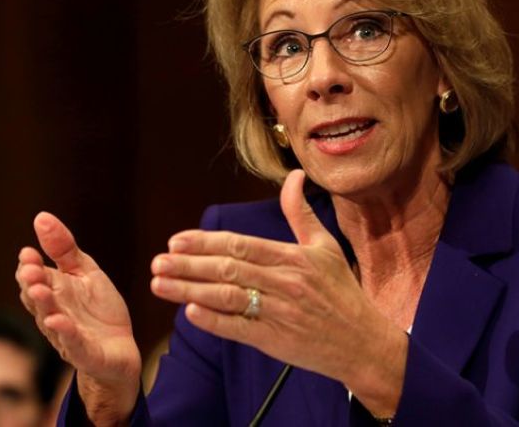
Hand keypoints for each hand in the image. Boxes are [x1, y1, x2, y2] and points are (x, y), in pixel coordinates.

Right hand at [15, 212, 141, 423]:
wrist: (120, 348)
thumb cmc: (98, 310)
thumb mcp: (86, 272)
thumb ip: (64, 249)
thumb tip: (41, 217)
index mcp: (53, 292)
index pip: (33, 277)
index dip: (29, 266)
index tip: (28, 252)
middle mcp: (53, 312)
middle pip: (36, 298)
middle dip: (32, 284)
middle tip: (31, 270)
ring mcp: (66, 334)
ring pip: (50, 319)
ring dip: (43, 305)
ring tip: (40, 290)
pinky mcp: (84, 352)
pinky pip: (72, 343)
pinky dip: (65, 333)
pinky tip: (58, 321)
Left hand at [150, 170, 406, 415]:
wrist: (362, 341)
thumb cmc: (342, 292)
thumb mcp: (325, 247)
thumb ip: (300, 213)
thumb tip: (295, 176)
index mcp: (294, 258)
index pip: (241, 246)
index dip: (206, 243)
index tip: (176, 241)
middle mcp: (285, 283)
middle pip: (228, 270)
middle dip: (188, 265)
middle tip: (157, 262)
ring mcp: (279, 313)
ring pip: (227, 298)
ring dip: (189, 291)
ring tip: (160, 285)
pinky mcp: (276, 341)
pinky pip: (239, 329)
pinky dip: (214, 321)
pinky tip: (189, 313)